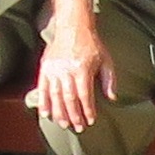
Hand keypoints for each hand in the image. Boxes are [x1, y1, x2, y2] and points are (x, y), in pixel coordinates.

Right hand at [36, 15, 113, 133]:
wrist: (73, 27)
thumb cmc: (91, 44)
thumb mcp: (106, 60)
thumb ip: (109, 80)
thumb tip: (112, 98)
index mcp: (82, 69)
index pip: (85, 95)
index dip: (88, 110)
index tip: (91, 120)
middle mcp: (66, 70)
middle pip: (69, 99)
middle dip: (74, 115)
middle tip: (78, 127)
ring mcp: (54, 70)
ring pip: (55, 96)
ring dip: (60, 112)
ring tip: (64, 124)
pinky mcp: (45, 68)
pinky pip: (43, 88)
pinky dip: (43, 102)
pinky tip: (46, 113)